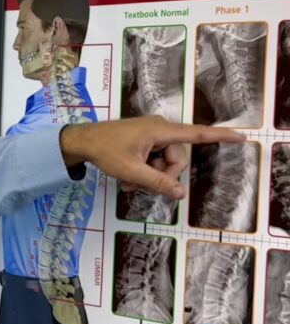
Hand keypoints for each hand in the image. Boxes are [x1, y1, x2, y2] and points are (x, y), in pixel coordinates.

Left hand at [59, 116, 244, 199]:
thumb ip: (157, 183)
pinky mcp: (145, 140)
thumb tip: (181, 194)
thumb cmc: (105, 152)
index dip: (220, 137)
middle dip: (161, 176)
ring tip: (128, 184)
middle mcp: (160, 129)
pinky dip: (145, 171)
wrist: (82, 142)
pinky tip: (128, 178)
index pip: (197, 134)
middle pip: (177, 159)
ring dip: (150, 176)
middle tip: (137, 186)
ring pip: (165, 162)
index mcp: (161, 130)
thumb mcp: (131, 172)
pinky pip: (155, 159)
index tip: (242, 136)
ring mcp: (152, 134)